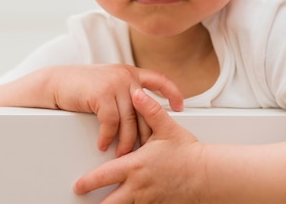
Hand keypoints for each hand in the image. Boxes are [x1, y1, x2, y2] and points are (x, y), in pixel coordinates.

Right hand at [45, 65, 183, 156]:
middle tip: (145, 152)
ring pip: (129, 121)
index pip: (159, 79)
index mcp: (131, 72)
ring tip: (122, 155)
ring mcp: (115, 83)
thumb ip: (126, 92)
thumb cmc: (82, 87)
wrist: (56, 82)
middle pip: (145, 110)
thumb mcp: (109, 83)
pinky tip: (104, 145)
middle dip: (146, 134)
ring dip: (126, 142)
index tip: (180, 108)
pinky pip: (111, 123)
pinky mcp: (102, 94)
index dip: (173, 92)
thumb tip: (142, 114)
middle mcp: (126, 76)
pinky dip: (108, 137)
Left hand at [74, 89, 203, 203]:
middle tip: (82, 203)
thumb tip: (136, 94)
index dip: (88, 182)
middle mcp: (139, 186)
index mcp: (136, 166)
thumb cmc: (188, 153)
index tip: (77, 185)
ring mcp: (148, 199)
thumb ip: (150, 109)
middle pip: (110, 203)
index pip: (105, 176)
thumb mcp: (168, 128)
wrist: (208, 175)